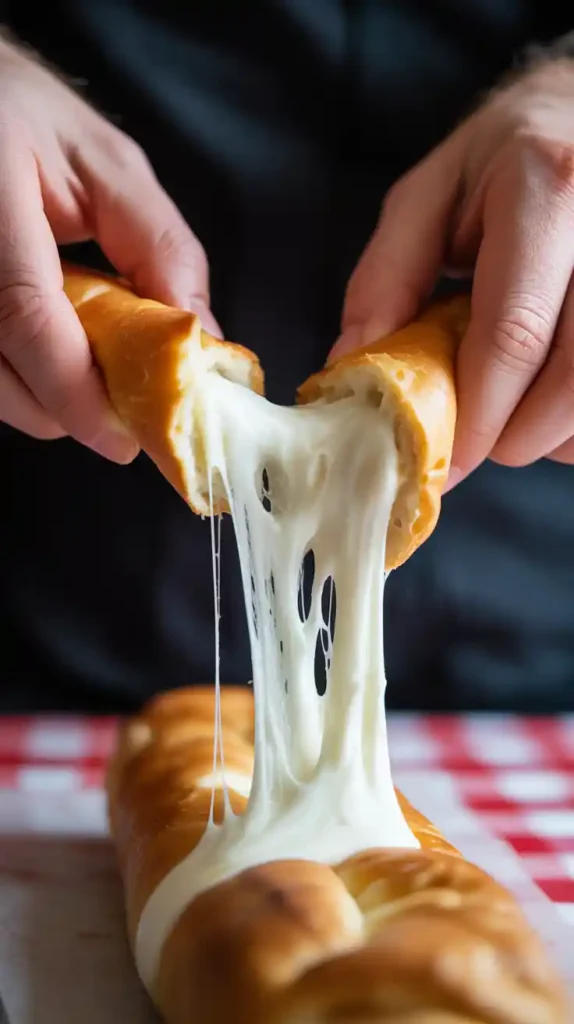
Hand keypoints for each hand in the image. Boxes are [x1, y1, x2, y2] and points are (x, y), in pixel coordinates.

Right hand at [0, 37, 217, 461]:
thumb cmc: (24, 117)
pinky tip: (48, 349)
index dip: (75, 390)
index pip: (26, 316)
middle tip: (124, 410)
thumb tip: (201, 339)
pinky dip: (20, 376)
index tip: (124, 438)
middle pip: (0, 374)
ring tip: (88, 368)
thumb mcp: (106, 164)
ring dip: (43, 398)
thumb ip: (158, 248)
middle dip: (67, 411)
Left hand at [333, 56, 573, 487]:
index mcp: (547, 191)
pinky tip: (553, 396)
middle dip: (516, 436)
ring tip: (516, 409)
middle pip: (571, 380)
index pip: (514, 334)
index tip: (445, 461)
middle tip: (478, 438)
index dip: (477, 414)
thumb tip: (351, 367)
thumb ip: (386, 279)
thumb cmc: (505, 158)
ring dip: (554, 432)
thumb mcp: (427, 198)